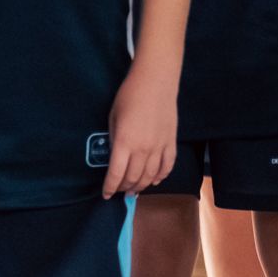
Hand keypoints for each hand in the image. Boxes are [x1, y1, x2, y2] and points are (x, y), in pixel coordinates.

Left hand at [103, 58, 178, 196]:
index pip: (116, 174)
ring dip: (141, 185)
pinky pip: (168, 165)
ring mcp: (160, 146)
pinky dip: (161, 176)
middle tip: (119, 191)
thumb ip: (114, 141)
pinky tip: (154, 180)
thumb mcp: (113, 119)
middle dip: (124, 188)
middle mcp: (143, 149)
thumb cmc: (129, 96)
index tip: (106, 194)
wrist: (155, 82)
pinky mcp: (171, 141)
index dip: (110, 187)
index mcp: (125, 143)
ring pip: (151, 175)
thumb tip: (116, 157)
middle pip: (133, 178)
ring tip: (134, 190)